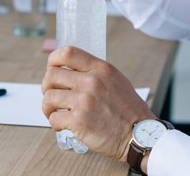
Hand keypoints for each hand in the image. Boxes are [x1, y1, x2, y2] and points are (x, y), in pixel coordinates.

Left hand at [41, 46, 154, 161]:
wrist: (142, 136)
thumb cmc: (129, 111)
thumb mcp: (116, 80)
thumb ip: (94, 72)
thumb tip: (70, 69)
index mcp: (101, 69)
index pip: (67, 52)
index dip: (53, 60)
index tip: (52, 68)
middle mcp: (91, 82)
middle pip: (51, 75)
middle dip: (47, 86)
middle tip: (53, 95)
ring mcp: (84, 101)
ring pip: (49, 97)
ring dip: (48, 106)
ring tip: (56, 112)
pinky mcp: (79, 121)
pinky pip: (53, 117)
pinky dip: (55, 122)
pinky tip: (62, 125)